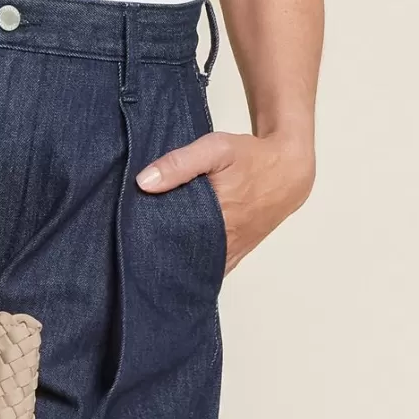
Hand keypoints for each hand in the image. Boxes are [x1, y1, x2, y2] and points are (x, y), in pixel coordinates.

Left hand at [136, 132, 313, 272]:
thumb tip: (144, 182)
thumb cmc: (251, 158)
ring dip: (177, 265)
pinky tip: (176, 264)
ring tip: (150, 260)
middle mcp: (226, 243)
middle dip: (159, 256)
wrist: (289, 170)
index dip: (150, 243)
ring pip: (198, 268)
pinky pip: (213, 269)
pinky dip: (195, 268)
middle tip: (134, 250)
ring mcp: (233, 251)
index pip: (173, 242)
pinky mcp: (237, 252)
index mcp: (218, 220)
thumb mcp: (215, 149)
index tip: (129, 239)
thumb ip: (179, 163)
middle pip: (183, 260)